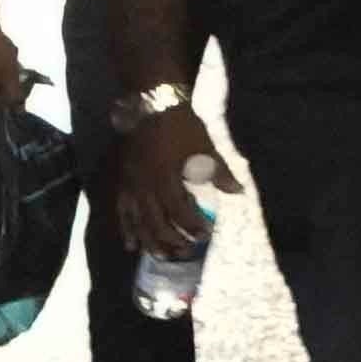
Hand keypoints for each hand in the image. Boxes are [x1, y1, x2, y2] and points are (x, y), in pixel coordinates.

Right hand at [111, 103, 215, 268]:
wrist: (152, 106)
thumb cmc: (182, 126)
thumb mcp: (204, 147)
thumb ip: (219, 172)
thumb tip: (238, 192)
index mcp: (167, 176)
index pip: (179, 209)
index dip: (191, 225)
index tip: (204, 236)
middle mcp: (146, 184)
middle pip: (156, 221)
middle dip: (171, 240)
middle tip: (185, 252)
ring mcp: (131, 184)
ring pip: (138, 220)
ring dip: (150, 241)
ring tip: (162, 255)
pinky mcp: (122, 182)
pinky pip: (121, 211)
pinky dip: (126, 230)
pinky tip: (132, 245)